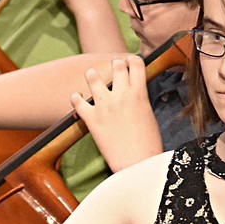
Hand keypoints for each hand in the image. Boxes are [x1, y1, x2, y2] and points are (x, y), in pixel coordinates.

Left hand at [71, 54, 160, 170]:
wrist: (137, 164)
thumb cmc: (148, 144)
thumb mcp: (149, 115)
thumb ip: (139, 100)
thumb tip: (133, 94)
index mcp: (139, 94)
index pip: (136, 63)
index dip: (132, 60)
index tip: (129, 63)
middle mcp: (121, 95)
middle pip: (116, 65)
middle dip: (115, 64)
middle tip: (114, 68)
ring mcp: (104, 106)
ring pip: (93, 77)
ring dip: (92, 75)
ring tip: (92, 76)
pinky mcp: (91, 119)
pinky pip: (77, 101)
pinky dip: (75, 98)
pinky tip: (77, 98)